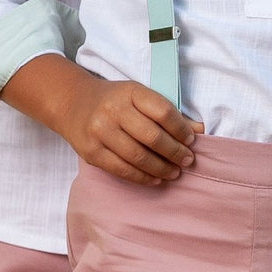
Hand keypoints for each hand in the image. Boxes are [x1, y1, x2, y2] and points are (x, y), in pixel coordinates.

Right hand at [56, 68, 201, 185]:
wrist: (73, 103)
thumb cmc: (114, 100)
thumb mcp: (139, 96)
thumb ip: (167, 112)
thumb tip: (199, 130)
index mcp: (130, 92)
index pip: (163, 112)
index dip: (181, 129)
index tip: (191, 140)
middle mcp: (113, 110)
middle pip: (152, 137)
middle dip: (175, 152)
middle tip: (187, 160)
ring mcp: (100, 132)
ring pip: (138, 156)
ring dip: (161, 168)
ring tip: (174, 172)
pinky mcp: (91, 152)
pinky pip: (122, 170)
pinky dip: (142, 177)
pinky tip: (156, 179)